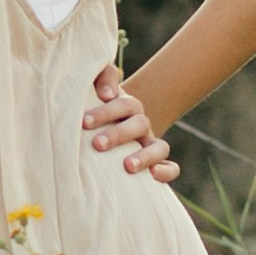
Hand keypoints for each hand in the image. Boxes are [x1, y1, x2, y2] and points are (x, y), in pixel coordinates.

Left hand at [84, 63, 177, 182]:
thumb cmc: (91, 111)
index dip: (106, 111)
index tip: (84, 122)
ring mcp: (149, 145)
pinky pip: (171, 168)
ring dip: (145, 156)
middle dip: (118, 135)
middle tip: (97, 144)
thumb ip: (99, 79)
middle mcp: (140, 125)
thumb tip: (107, 93)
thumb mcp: (91, 93)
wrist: (100, 131)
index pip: (123, 105)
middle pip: (140, 124)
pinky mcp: (156, 164)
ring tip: (127, 166)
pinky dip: (166, 171)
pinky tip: (153, 175)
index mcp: (126, 107)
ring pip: (159, 147)